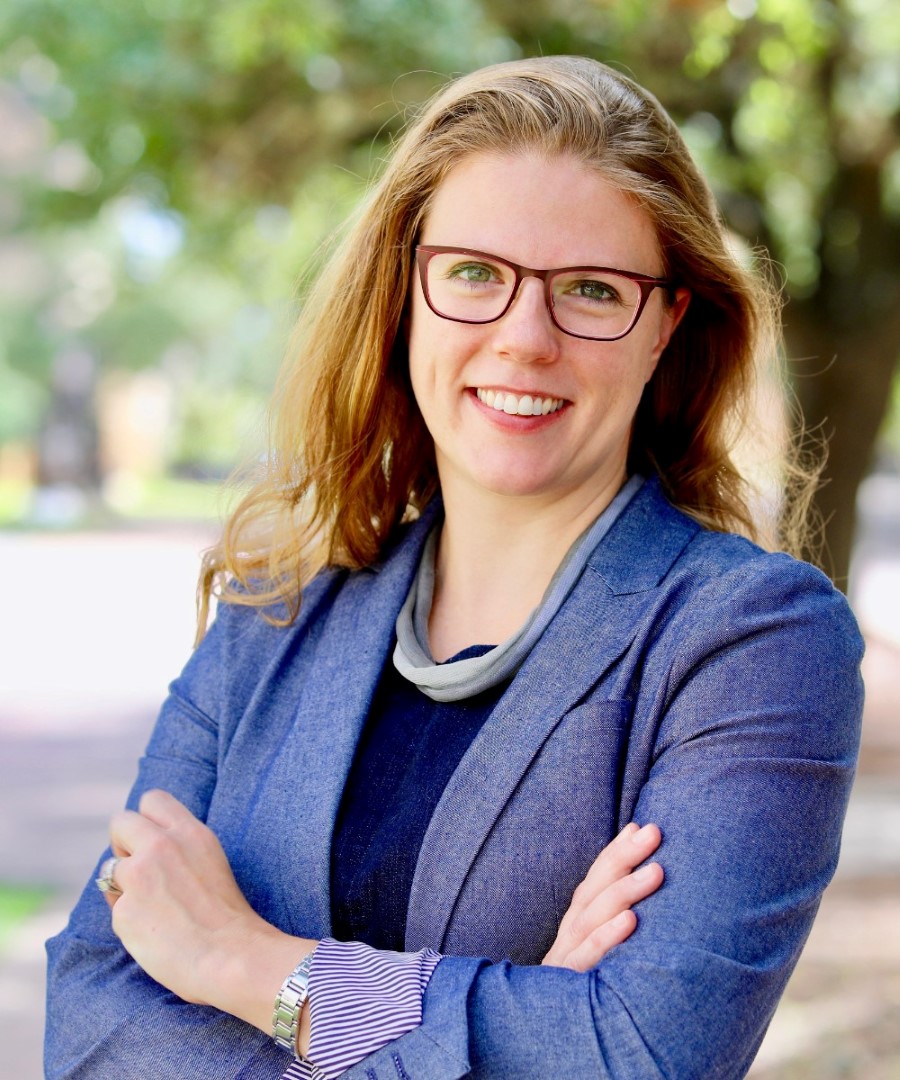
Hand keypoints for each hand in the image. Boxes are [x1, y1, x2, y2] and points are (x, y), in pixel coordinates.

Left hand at [103, 789, 312, 1040]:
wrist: (232, 957)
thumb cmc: (228, 915)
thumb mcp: (210, 860)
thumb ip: (180, 845)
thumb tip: (145, 844)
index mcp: (189, 832)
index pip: (152, 799)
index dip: (146, 821)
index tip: (152, 842)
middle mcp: (160, 846)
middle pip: (120, 823)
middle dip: (123, 845)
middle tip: (139, 871)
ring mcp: (139, 877)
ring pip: (110, 869)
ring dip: (124, 886)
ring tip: (153, 908)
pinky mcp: (124, 911)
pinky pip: (115, 907)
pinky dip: (128, 918)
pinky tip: (154, 932)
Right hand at [541, 822, 662, 970]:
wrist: (539, 1047)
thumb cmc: (590, 983)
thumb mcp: (602, 949)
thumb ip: (620, 914)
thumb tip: (649, 869)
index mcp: (579, 921)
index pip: (596, 879)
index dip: (618, 851)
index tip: (642, 827)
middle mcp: (570, 933)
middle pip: (594, 889)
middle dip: (624, 857)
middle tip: (653, 832)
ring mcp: (566, 957)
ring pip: (591, 918)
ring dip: (624, 891)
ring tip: (656, 871)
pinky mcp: (567, 984)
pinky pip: (586, 958)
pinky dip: (606, 937)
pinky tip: (630, 920)